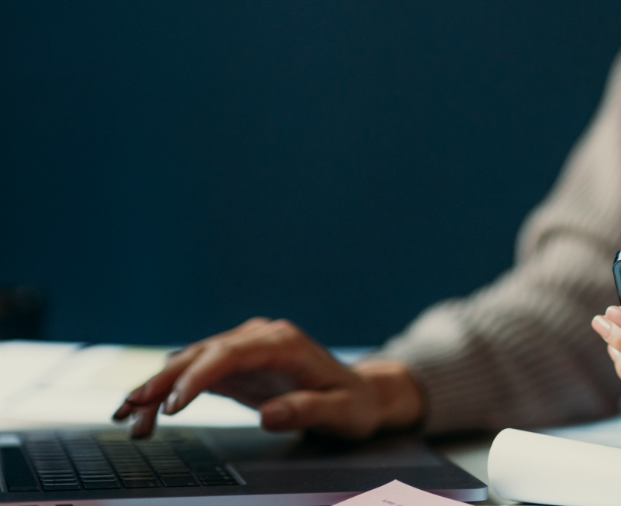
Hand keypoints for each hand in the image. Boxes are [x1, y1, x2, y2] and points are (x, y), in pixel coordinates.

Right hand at [112, 317, 423, 439]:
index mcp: (284, 342)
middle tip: (132, 409)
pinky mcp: (236, 366)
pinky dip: (168, 392)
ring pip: (191, 361)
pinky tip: (143, 412)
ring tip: (127, 416)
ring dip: (157, 387)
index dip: (197, 376)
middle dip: (163, 380)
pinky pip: (195, 375)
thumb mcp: (341, 412)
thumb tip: (270, 415)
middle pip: (202, 353)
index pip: (230, 353)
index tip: (172, 404)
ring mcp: (245, 349)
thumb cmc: (353, 404)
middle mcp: (260, 338)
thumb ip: (307, 411)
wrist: (360, 395)